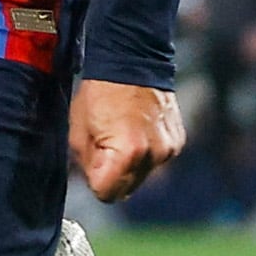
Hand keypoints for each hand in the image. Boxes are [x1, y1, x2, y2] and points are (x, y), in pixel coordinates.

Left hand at [70, 78, 185, 201]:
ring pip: (141, 176)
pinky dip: (145, 153)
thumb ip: (87, 166)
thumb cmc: (100, 94)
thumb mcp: (78, 133)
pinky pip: (155, 161)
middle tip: (104, 145)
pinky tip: (137, 130)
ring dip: (130, 165)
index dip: (95, 181)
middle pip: (126, 190)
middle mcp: (153, 156)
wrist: (132, 61)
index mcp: (127, 154)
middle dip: (113, 175)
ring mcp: (168, 150)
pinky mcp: (177, 142)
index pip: (107, 194)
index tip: (93, 161)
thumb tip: (95, 182)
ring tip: (122, 134)